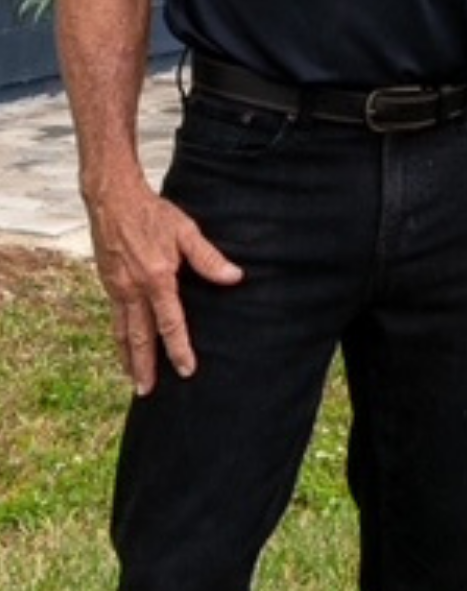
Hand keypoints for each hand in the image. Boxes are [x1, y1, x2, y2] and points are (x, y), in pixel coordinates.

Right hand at [86, 182, 242, 393]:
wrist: (112, 198)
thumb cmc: (152, 213)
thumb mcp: (186, 232)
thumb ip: (209, 258)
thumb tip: (234, 277)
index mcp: (156, 279)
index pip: (170, 323)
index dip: (179, 348)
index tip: (186, 370)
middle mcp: (133, 289)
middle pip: (139, 337)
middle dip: (143, 366)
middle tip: (147, 392)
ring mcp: (116, 287)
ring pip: (123, 331)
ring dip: (128, 357)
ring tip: (133, 379)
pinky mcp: (108, 283)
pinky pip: (115, 317)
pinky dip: (120, 337)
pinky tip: (126, 346)